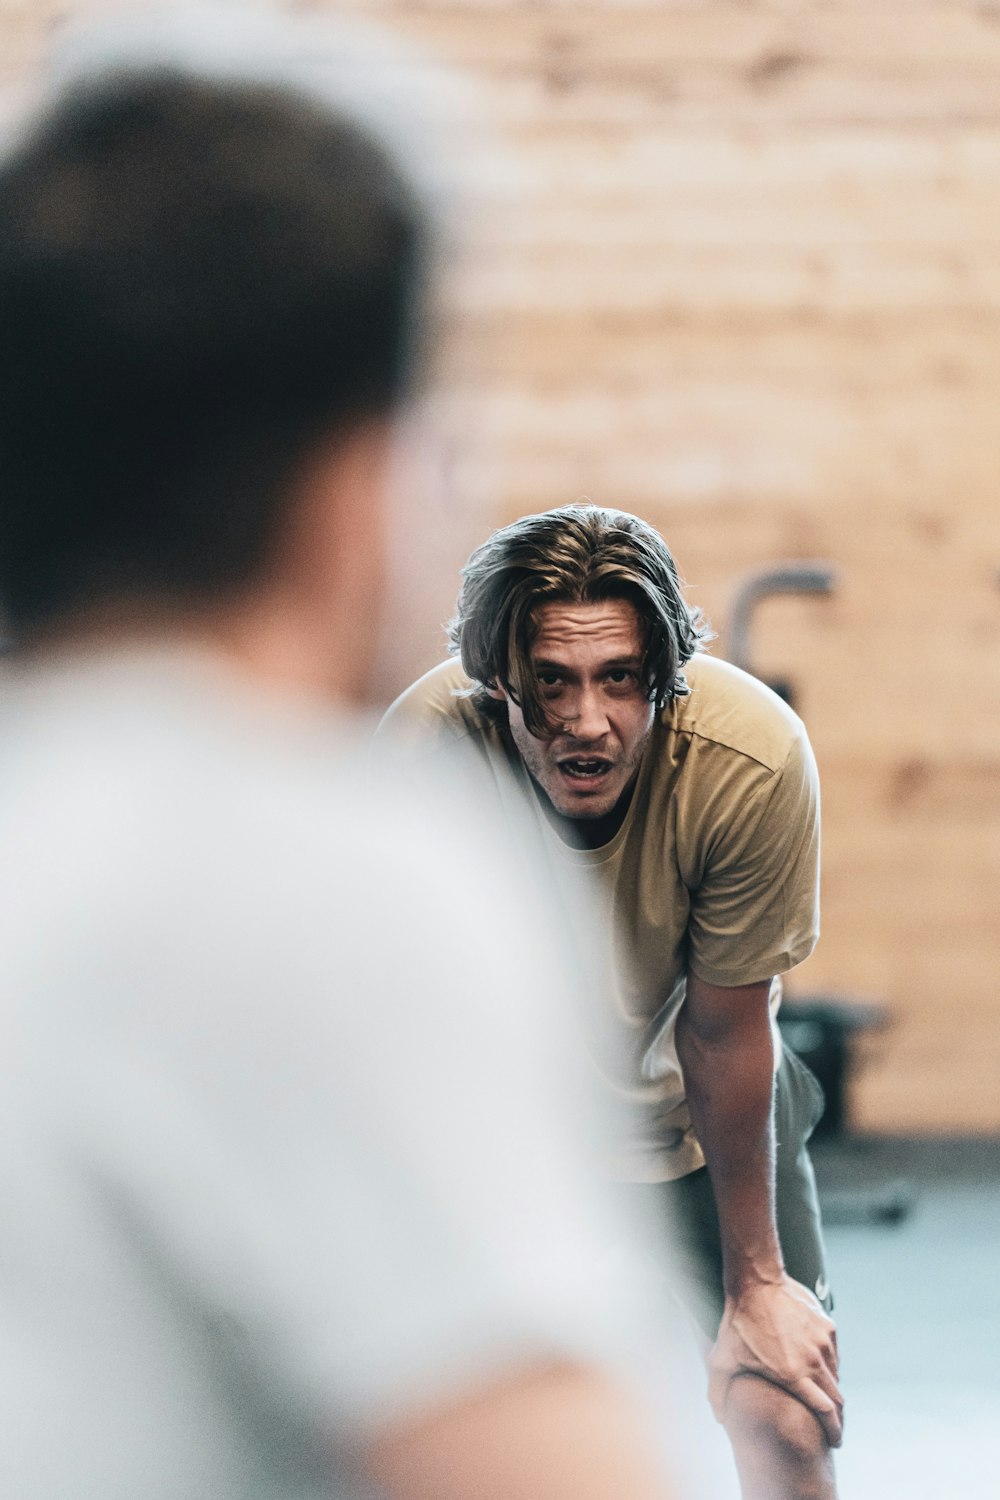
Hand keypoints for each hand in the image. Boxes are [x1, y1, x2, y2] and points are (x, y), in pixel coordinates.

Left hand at [708, 1274, 843, 1446]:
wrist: (756, 1281)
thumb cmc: (739, 1321)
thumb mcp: (722, 1359)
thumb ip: (718, 1392)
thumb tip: (720, 1418)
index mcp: (793, 1374)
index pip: (825, 1411)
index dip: (834, 1430)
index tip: (835, 1441)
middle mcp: (813, 1360)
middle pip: (837, 1398)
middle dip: (838, 1417)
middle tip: (833, 1426)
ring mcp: (823, 1342)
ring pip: (835, 1376)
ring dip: (831, 1390)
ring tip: (821, 1396)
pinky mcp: (827, 1326)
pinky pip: (833, 1354)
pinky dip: (828, 1366)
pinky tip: (815, 1366)